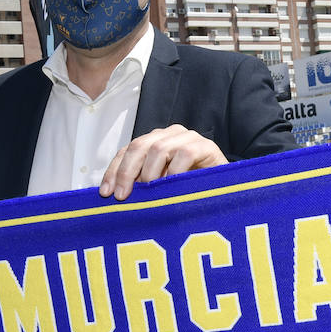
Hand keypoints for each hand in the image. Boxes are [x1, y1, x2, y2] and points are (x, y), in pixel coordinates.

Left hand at [99, 125, 228, 200]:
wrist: (224, 192)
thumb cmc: (188, 192)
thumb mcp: (159, 188)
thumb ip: (140, 185)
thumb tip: (111, 195)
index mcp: (154, 141)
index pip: (127, 150)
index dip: (114, 171)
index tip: (106, 193)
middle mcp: (169, 135)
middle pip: (139, 146)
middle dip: (127, 172)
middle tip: (124, 196)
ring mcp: (188, 138)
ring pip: (159, 149)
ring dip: (150, 174)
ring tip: (150, 193)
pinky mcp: (206, 146)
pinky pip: (184, 154)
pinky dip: (174, 173)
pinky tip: (171, 188)